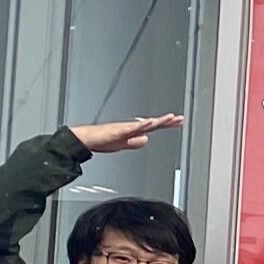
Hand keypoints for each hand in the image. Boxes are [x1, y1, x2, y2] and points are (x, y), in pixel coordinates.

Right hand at [71, 114, 185, 155]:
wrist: (83, 139)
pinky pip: (132, 128)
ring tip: (170, 118)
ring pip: (145, 124)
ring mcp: (124, 128)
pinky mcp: (117, 131)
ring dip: (158, 121)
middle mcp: (130, 127)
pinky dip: (141, 125)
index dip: (165, 124)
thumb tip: (146, 140)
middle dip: (166, 121)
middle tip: (180, 118)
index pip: (153, 126)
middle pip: (152, 123)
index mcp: (132, 131)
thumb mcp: (122, 144)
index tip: (178, 121)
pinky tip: (150, 122)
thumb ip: (133, 142)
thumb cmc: (99, 140)